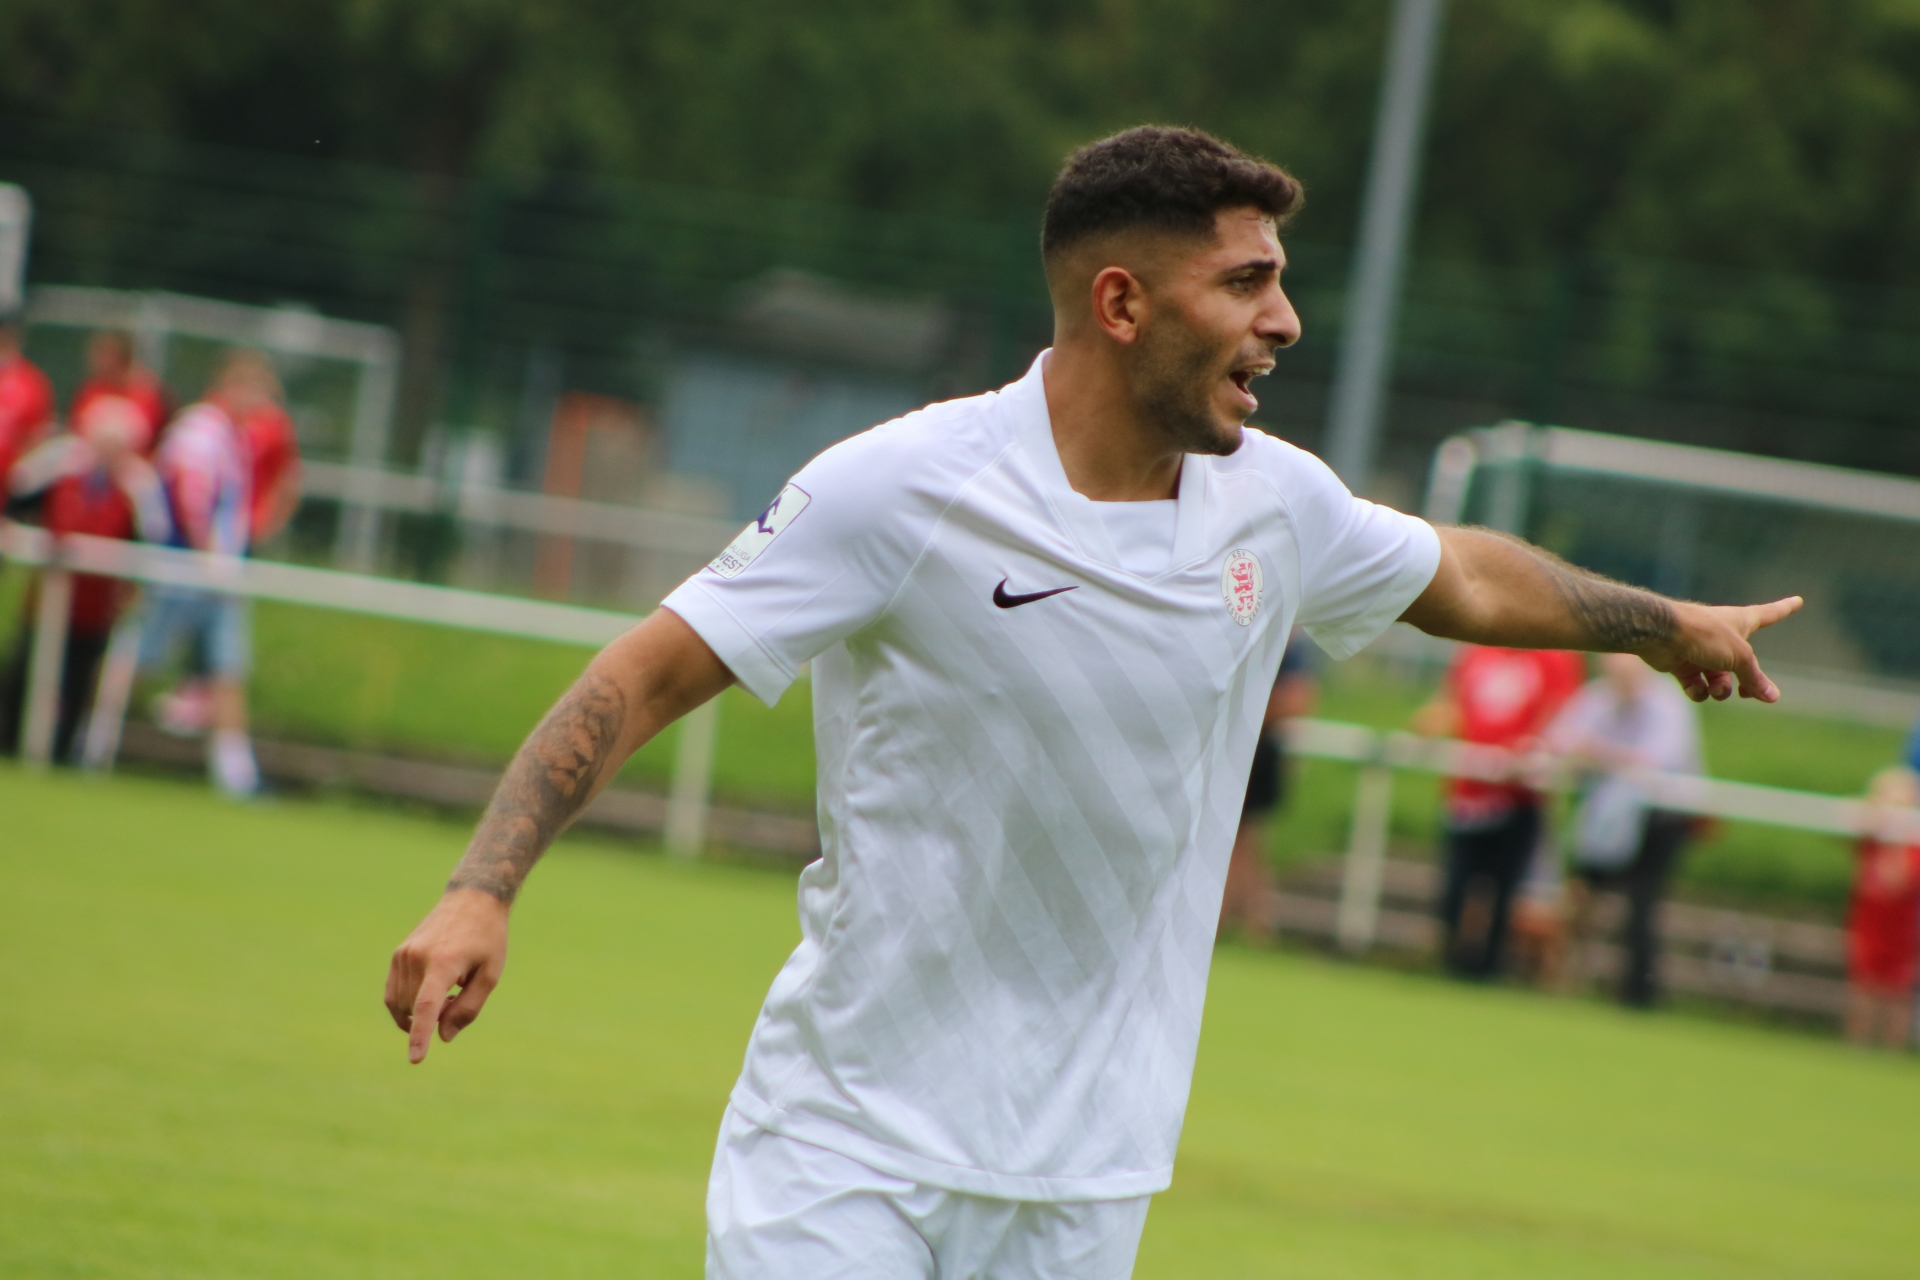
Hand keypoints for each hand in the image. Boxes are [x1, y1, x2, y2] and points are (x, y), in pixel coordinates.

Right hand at [384, 888, 508, 1063]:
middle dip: (434, 1018)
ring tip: (451, 990)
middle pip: (415, 1010)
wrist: (472, 899)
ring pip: (402, 1006)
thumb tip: (442, 1037)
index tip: (416, 1059)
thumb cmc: (487, 939)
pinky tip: (431, 993)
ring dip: (421, 1011)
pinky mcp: (398, 954)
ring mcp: (403, 955)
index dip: (420, 1035)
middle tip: (460, 998)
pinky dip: (407, 1005)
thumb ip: (468, 1009)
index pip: (426, 1006)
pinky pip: (394, 995)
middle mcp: (418, 957)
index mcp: (444, 962)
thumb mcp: (490, 974)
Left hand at [1640, 597, 1802, 702]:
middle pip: (1743, 664)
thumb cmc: (1704, 635)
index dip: (1784, 609)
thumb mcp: (1738, 657)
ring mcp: (1701, 650)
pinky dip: (1698, 691)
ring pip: (1720, 680)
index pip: (1769, 614)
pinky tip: (1697, 688)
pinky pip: (1697, 686)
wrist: (1659, 634)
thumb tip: (1772, 697)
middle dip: (1747, 682)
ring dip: (1721, 690)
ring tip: (1716, 688)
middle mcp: (1722, 635)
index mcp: (1741, 621)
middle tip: (1749, 694)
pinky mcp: (1681, 664)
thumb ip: (1754, 678)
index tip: (1797, 600)